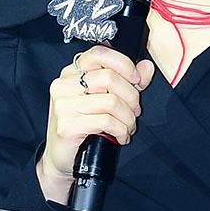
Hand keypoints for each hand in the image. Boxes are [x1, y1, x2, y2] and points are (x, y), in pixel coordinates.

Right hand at [41, 44, 155, 178]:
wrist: (63, 158)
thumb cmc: (85, 126)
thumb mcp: (107, 98)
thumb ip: (127, 81)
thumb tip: (147, 66)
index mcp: (72, 72)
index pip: (99, 53)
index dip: (124, 64)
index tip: (136, 80)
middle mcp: (64, 85)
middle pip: (109, 78)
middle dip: (131, 97)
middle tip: (134, 112)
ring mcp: (62, 105)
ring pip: (111, 102)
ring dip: (128, 118)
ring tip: (128, 126)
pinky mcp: (66, 125)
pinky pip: (106, 121)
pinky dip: (121, 130)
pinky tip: (120, 136)